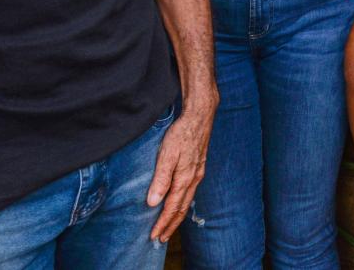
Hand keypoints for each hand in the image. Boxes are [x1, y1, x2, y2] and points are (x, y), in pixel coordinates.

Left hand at [145, 96, 215, 242]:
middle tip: (161, 238)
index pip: (172, 207)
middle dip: (171, 225)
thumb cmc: (182, 133)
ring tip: (169, 225)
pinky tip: (179, 201)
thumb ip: (161, 179)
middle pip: (182, 208)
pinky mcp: (198, 166)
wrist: (200, 115)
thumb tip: (153, 202)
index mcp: (185, 178)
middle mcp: (193, 179)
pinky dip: (183, 203)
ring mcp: (198, 173)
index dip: (163, 223)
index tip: (154, 236)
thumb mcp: (167, 155)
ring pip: (187, 200)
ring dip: (177, 216)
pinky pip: (190, 191)